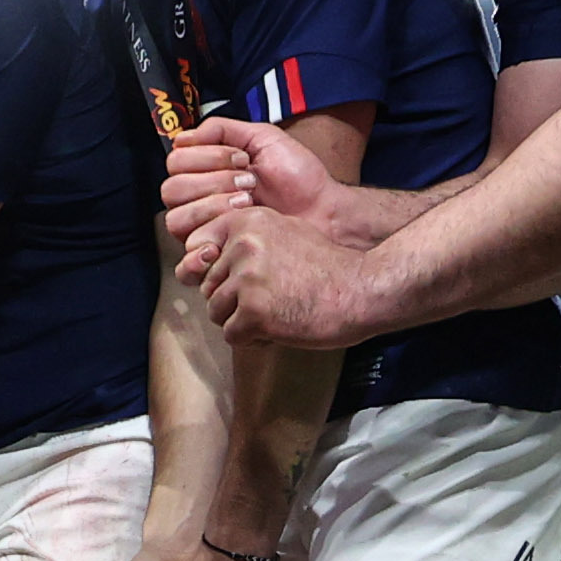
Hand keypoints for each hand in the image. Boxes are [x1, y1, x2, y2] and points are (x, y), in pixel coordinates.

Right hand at [164, 116, 417, 252]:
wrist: (324, 211)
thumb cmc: (298, 177)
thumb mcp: (263, 139)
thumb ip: (222, 130)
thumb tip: (183, 136)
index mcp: (206, 172)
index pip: (176, 161)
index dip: (208, 157)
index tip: (244, 159)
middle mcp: (198, 201)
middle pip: (172, 189)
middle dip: (214, 181)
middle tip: (249, 183)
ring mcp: (204, 231)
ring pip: (177, 219)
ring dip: (213, 208)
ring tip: (248, 205)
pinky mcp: (215, 260)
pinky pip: (184, 261)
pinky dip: (199, 249)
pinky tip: (226, 238)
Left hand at [177, 205, 383, 346]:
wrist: (362, 289)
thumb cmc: (328, 266)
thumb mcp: (285, 231)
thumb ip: (245, 238)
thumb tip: (199, 254)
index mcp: (247, 221)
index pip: (199, 248)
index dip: (218, 270)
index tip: (244, 278)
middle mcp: (242, 245)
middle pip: (208, 284)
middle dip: (234, 299)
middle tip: (272, 299)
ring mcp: (247, 278)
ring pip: (216, 311)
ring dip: (243, 320)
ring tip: (277, 313)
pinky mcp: (254, 312)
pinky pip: (232, 335)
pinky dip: (254, 340)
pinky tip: (280, 328)